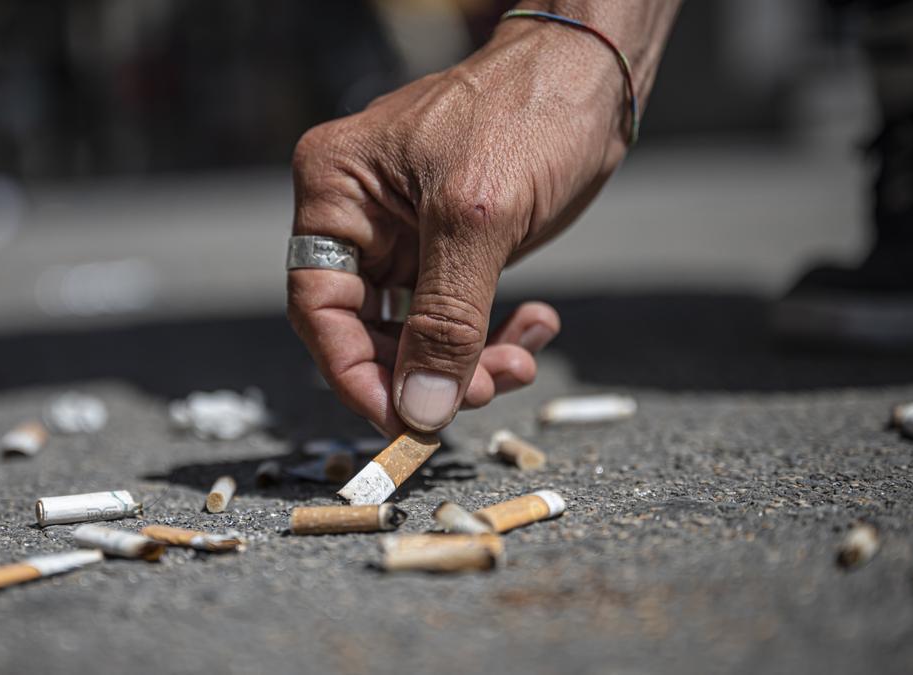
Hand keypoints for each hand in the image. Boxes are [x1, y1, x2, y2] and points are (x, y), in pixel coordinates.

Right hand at [287, 12, 660, 435]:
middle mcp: (357, 215)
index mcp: (336, 191)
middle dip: (427, 370)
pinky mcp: (445, 246)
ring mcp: (402, 233)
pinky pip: (452, 313)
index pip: (319, 306)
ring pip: (415, 331)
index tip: (402, 421)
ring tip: (520, 359)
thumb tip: (420, 409)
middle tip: (486, 391)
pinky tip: (534, 324)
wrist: (593, 75)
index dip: (355, 373)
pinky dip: (489, 333)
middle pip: (367, 329)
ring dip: (466, 360)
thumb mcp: (479, 222)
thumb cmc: (528, 113)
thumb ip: (446, 322)